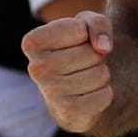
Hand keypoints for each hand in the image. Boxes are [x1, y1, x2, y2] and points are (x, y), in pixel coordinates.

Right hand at [21, 11, 114, 134]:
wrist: (72, 89)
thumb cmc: (77, 48)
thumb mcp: (86, 24)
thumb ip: (97, 24)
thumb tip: (103, 48)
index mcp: (32, 42)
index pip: (79, 29)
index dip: (86, 33)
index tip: (75, 41)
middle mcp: (35, 68)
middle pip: (92, 53)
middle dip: (95, 55)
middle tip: (82, 62)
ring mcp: (50, 93)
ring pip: (100, 74)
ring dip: (101, 73)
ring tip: (85, 76)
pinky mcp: (67, 113)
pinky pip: (105, 95)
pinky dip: (105, 92)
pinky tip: (89, 93)